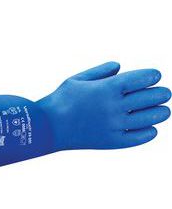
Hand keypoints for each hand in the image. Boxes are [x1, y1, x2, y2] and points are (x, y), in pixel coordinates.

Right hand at [37, 62, 170, 150]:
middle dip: (161, 93)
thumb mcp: (77, 79)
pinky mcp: (112, 141)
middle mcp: (114, 106)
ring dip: (160, 112)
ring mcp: (114, 125)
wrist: (47, 127)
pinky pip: (140, 137)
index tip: (156, 76)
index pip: (142, 79)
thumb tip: (119, 66)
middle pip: (151, 97)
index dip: (153, 76)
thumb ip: (100, 71)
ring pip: (150, 118)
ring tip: (162, 110)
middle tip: (164, 93)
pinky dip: (149, 131)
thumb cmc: (60, 100)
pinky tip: (151, 128)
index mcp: (106, 88)